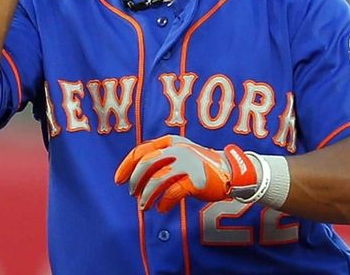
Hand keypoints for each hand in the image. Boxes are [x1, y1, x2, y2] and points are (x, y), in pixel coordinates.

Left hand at [115, 135, 258, 212]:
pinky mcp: (196, 180)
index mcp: (170, 141)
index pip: (140, 151)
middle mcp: (177, 149)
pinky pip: (172, 193)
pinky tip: (161, 208)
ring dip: (147, 196)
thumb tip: (135, 179)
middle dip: (135, 181)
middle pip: (146, 164)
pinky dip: (163, 203)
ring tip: (145, 206)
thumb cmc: (201, 165)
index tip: (118, 180)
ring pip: (157, 180)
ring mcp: (187, 163)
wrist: (231, 171)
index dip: (126, 166)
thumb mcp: (180, 153)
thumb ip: (161, 159)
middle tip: (133, 194)